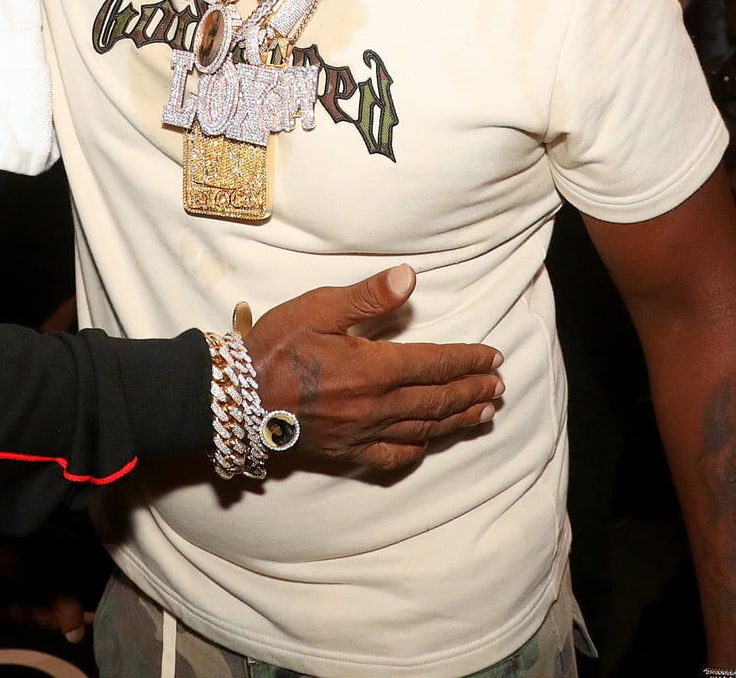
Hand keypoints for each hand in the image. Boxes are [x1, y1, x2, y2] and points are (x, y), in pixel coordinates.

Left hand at [0, 537, 97, 645]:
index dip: (72, 617)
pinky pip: (18, 602)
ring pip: (37, 607)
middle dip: (42, 617)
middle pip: (58, 609)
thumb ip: (67, 607)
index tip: (55, 620)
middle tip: (29, 612)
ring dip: (23, 615)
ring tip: (11, 609)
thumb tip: (77, 637)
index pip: (84, 601)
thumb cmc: (27, 554)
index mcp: (75, 569)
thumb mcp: (51, 580)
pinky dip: (9, 610)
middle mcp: (60, 573)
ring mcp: (37, 577)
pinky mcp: (16, 580)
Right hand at [243, 265, 503, 471]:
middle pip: (437, 400)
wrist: (237, 398)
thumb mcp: (318, 308)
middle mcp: (376, 406)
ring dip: (458, 421)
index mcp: (374, 368)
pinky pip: (392, 457)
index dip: (468, 361)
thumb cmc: (275, 347)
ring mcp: (362, 434)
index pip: (435, 364)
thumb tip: (409, 278)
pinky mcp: (346, 451)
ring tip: (484, 415)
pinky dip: (418, 450)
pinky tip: (429, 444)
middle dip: (472, 392)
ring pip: (423, 430)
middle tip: (499, 388)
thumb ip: (367, 297)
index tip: (494, 359)